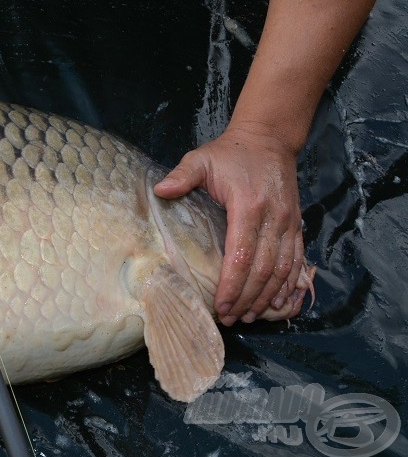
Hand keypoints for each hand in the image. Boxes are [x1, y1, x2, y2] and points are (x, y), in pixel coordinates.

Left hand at [153, 124, 305, 325]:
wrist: (269, 138)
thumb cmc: (231, 152)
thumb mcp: (201, 158)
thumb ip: (182, 175)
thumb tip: (160, 190)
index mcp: (248, 206)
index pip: (242, 254)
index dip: (233, 284)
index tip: (221, 305)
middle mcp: (274, 218)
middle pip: (263, 268)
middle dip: (247, 298)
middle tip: (231, 319)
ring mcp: (289, 222)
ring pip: (282, 268)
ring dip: (267, 296)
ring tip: (250, 316)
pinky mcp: (297, 224)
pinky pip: (296, 259)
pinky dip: (289, 283)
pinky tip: (278, 301)